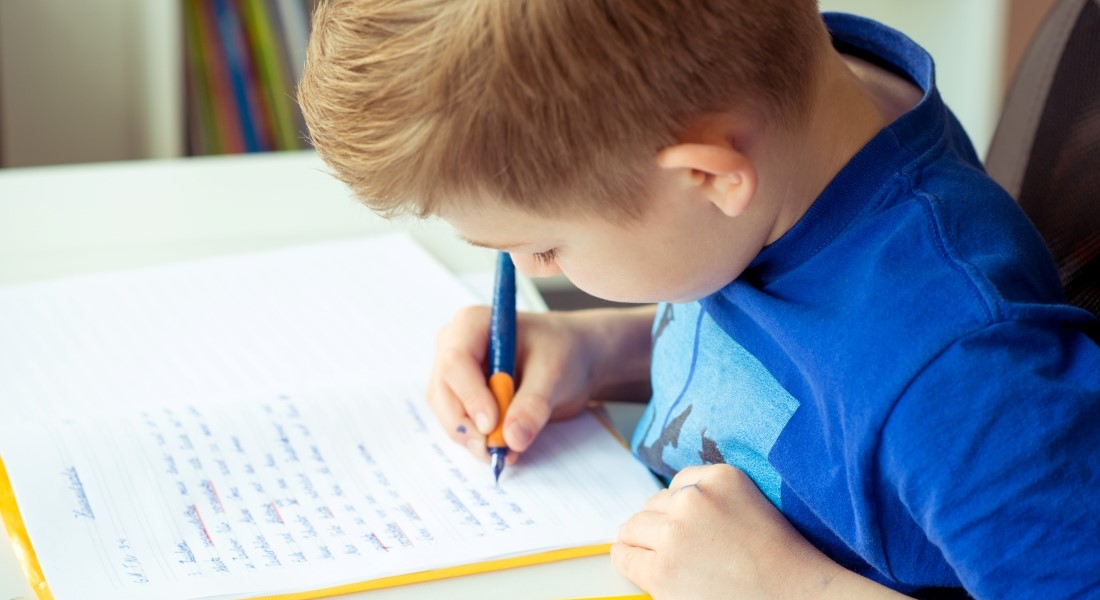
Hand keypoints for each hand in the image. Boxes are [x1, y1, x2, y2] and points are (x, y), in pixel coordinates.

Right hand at [426, 305, 653, 462]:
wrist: (572, 358)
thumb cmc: (562, 351)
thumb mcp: (554, 373)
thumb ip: (533, 405)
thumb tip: (513, 439)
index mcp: (472, 324)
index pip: (455, 361)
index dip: (470, 395)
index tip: (492, 424)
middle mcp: (453, 346)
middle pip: (443, 391)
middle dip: (467, 425)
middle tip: (496, 450)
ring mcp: (454, 374)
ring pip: (447, 412)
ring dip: (472, 437)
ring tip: (505, 452)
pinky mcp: (461, 397)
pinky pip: (459, 423)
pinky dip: (479, 440)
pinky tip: (504, 447)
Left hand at [613, 464, 900, 599]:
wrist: (798, 599)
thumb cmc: (781, 563)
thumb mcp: (750, 507)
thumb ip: (713, 499)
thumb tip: (667, 506)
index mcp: (721, 478)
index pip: (679, 484)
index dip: (680, 510)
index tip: (688, 527)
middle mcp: (695, 499)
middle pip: (653, 505)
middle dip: (660, 526)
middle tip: (675, 548)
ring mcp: (676, 533)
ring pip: (634, 527)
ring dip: (641, 542)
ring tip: (654, 557)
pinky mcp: (663, 569)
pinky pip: (626, 556)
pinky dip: (628, 560)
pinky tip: (635, 565)